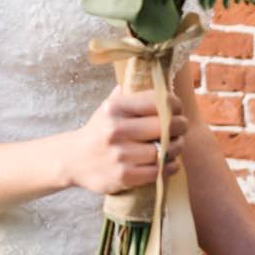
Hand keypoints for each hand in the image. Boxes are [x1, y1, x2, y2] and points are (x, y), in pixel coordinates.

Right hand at [65, 87, 187, 195]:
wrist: (73, 159)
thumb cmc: (97, 131)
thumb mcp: (107, 107)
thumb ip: (128, 94)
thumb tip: (152, 78)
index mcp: (115, 108)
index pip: (156, 101)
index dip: (174, 103)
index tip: (178, 108)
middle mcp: (116, 129)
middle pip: (164, 125)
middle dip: (179, 126)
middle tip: (181, 127)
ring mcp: (120, 154)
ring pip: (163, 150)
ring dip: (175, 148)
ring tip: (175, 145)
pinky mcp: (124, 176)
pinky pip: (158, 171)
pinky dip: (169, 166)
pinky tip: (169, 162)